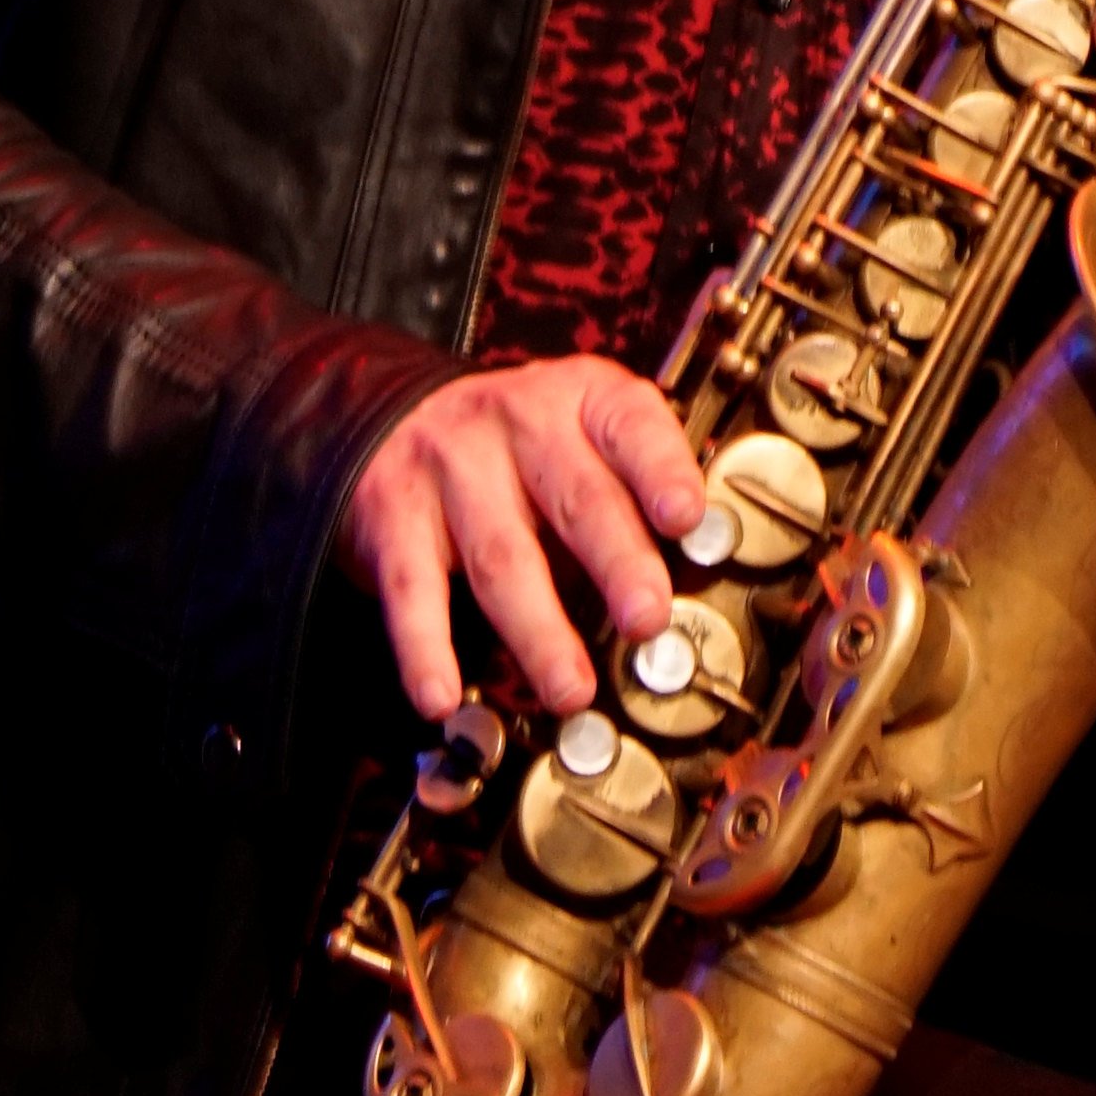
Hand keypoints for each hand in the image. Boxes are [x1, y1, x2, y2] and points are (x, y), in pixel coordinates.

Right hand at [339, 356, 707, 725]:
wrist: (396, 415)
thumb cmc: (520, 447)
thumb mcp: (584, 437)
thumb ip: (636, 493)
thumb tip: (700, 572)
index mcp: (582, 401)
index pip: (631, 426)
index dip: (662, 470)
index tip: (687, 517)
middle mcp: (517, 422)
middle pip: (575, 497)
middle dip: (616, 562)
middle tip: (647, 621)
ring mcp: (451, 467)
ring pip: (502, 556)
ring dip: (539, 631)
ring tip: (572, 689)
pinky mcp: (394, 516)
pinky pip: (413, 589)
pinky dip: (427, 648)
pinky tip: (443, 695)